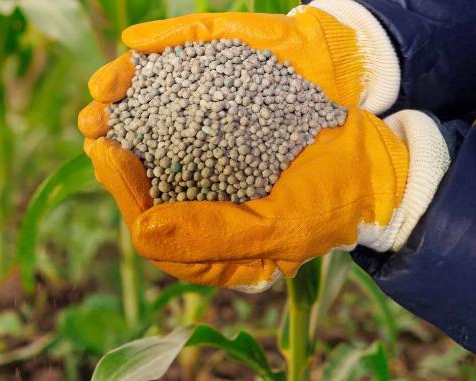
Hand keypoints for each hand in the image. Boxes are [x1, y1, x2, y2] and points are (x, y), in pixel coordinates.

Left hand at [78, 7, 431, 291]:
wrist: (380, 146)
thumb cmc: (334, 195)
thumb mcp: (284, 229)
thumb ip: (214, 238)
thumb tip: (142, 229)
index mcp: (209, 230)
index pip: (149, 218)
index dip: (123, 188)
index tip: (111, 154)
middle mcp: (202, 185)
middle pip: (139, 171)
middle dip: (110, 143)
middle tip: (95, 120)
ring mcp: (211, 139)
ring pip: (153, 120)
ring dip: (123, 98)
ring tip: (107, 84)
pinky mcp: (227, 94)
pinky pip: (188, 72)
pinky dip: (164, 50)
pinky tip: (137, 46)